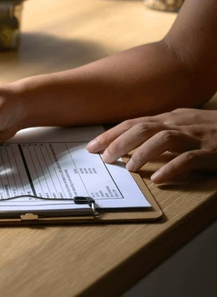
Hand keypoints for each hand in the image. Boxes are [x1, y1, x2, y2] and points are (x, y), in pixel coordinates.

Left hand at [86, 108, 216, 183]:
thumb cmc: (212, 131)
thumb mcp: (183, 128)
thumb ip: (158, 134)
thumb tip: (128, 147)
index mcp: (170, 118)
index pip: (133, 123)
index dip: (111, 134)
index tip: (91, 146)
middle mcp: (180, 123)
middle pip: (143, 128)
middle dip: (119, 142)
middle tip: (104, 158)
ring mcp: (197, 136)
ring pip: (163, 139)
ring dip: (142, 153)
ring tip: (128, 168)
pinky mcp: (213, 151)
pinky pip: (190, 159)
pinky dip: (172, 168)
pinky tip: (159, 178)